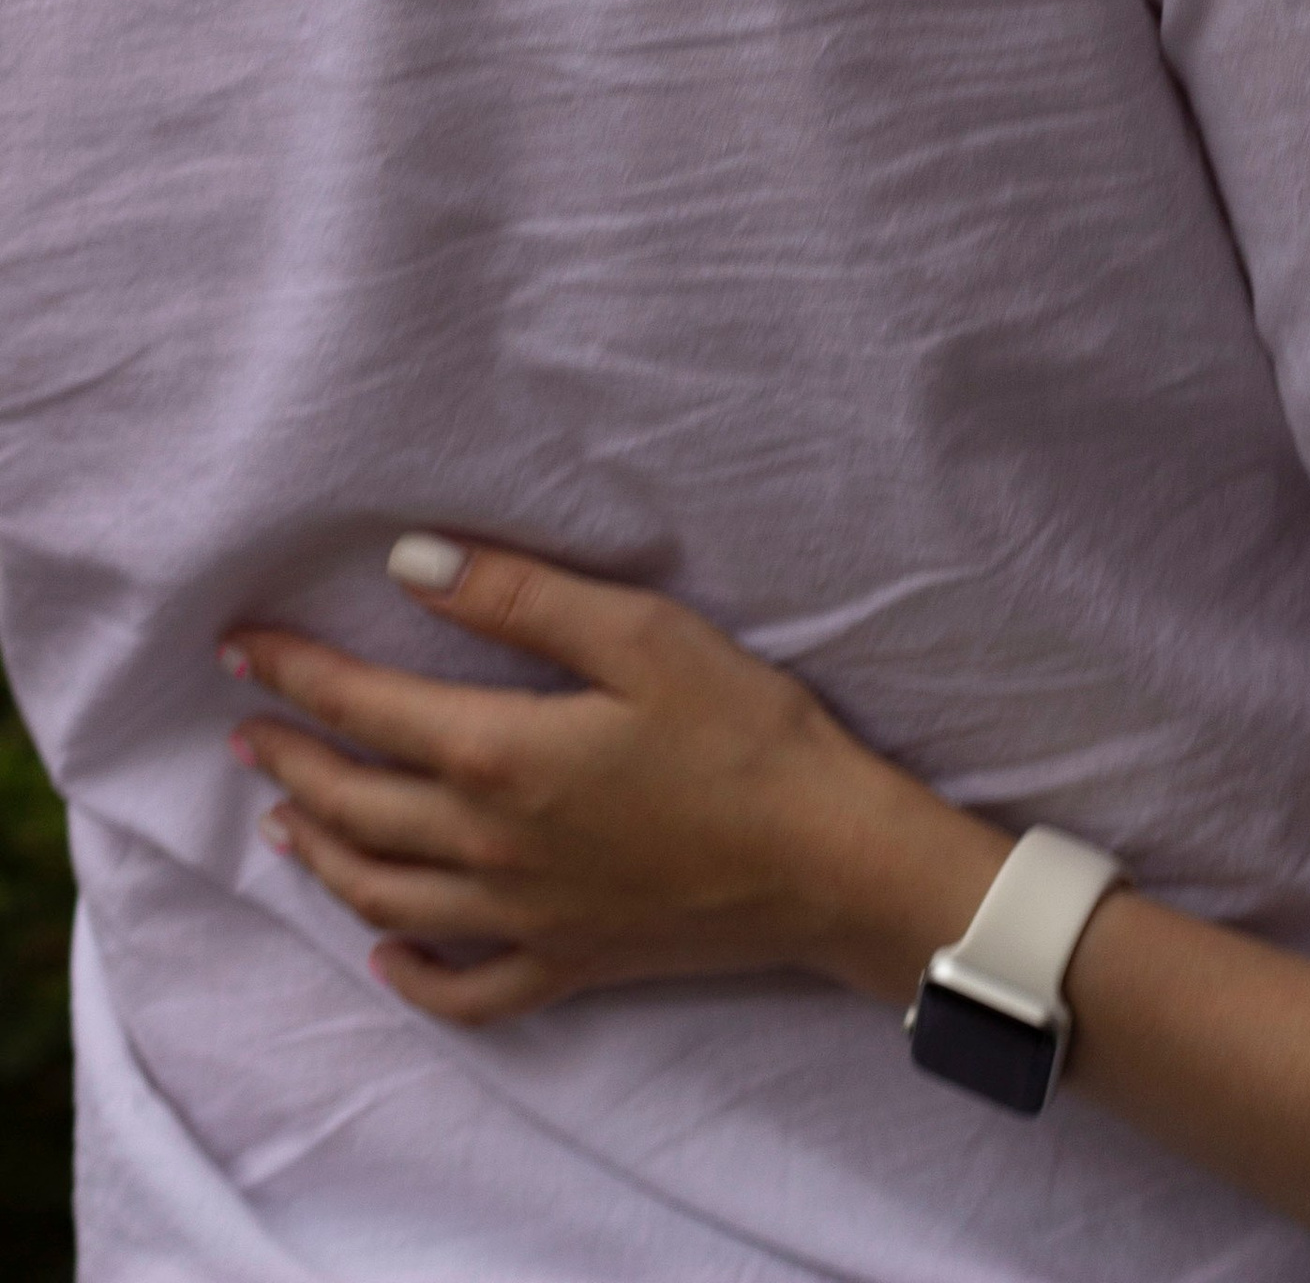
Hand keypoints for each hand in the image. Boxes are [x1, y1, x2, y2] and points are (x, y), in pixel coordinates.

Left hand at [223, 537, 997, 1026]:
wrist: (827, 860)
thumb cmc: (745, 732)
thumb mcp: (640, 635)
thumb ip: (520, 598)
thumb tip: (411, 561)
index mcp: (502, 757)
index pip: (365, 709)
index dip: (295, 673)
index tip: (239, 645)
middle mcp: (490, 849)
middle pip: (356, 807)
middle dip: (290, 760)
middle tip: (246, 729)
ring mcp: (524, 919)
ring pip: (385, 898)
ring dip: (323, 856)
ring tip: (285, 822)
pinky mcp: (569, 962)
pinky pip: (464, 991)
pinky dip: (410, 977)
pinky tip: (386, 952)